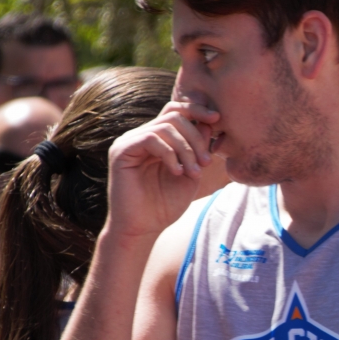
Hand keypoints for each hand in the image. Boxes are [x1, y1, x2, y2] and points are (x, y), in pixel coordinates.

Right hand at [105, 101, 218, 239]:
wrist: (143, 228)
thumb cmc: (165, 204)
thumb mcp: (191, 173)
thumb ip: (198, 148)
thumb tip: (209, 123)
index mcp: (157, 139)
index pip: (175, 111)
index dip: (196, 110)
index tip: (217, 119)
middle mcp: (141, 136)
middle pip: (173, 116)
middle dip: (196, 137)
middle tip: (207, 162)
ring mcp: (129, 142)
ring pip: (165, 127)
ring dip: (186, 149)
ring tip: (193, 172)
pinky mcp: (121, 151)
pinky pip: (151, 139)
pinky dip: (170, 154)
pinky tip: (177, 172)